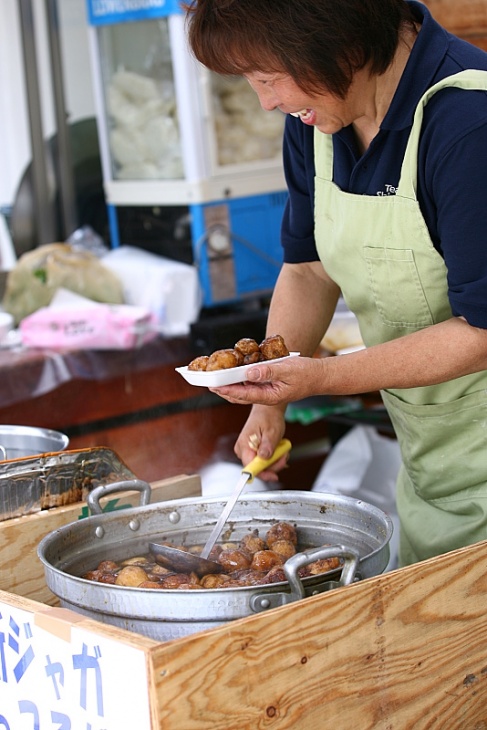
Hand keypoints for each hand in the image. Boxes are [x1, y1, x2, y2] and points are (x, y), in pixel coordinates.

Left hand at [209, 355, 323, 405]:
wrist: (319, 377)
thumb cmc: (306, 374)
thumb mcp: (286, 369)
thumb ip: (267, 371)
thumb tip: (249, 372)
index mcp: (270, 396)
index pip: (244, 394)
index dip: (228, 390)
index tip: (215, 386)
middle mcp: (267, 396)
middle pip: (241, 396)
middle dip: (225, 390)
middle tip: (210, 383)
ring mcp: (268, 392)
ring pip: (245, 391)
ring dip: (231, 386)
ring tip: (218, 379)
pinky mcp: (270, 387)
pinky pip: (253, 386)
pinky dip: (242, 380)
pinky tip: (235, 373)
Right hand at [234, 405, 287, 481]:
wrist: (267, 410)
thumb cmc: (268, 417)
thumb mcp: (271, 431)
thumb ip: (267, 445)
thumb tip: (264, 458)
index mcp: (244, 445)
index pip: (250, 467)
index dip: (262, 473)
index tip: (274, 475)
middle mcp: (242, 450)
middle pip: (257, 468)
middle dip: (273, 464)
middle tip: (284, 454)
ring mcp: (247, 451)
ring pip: (262, 465)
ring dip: (275, 460)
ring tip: (281, 449)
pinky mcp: (252, 451)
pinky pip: (263, 461)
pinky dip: (273, 458)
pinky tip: (278, 450)